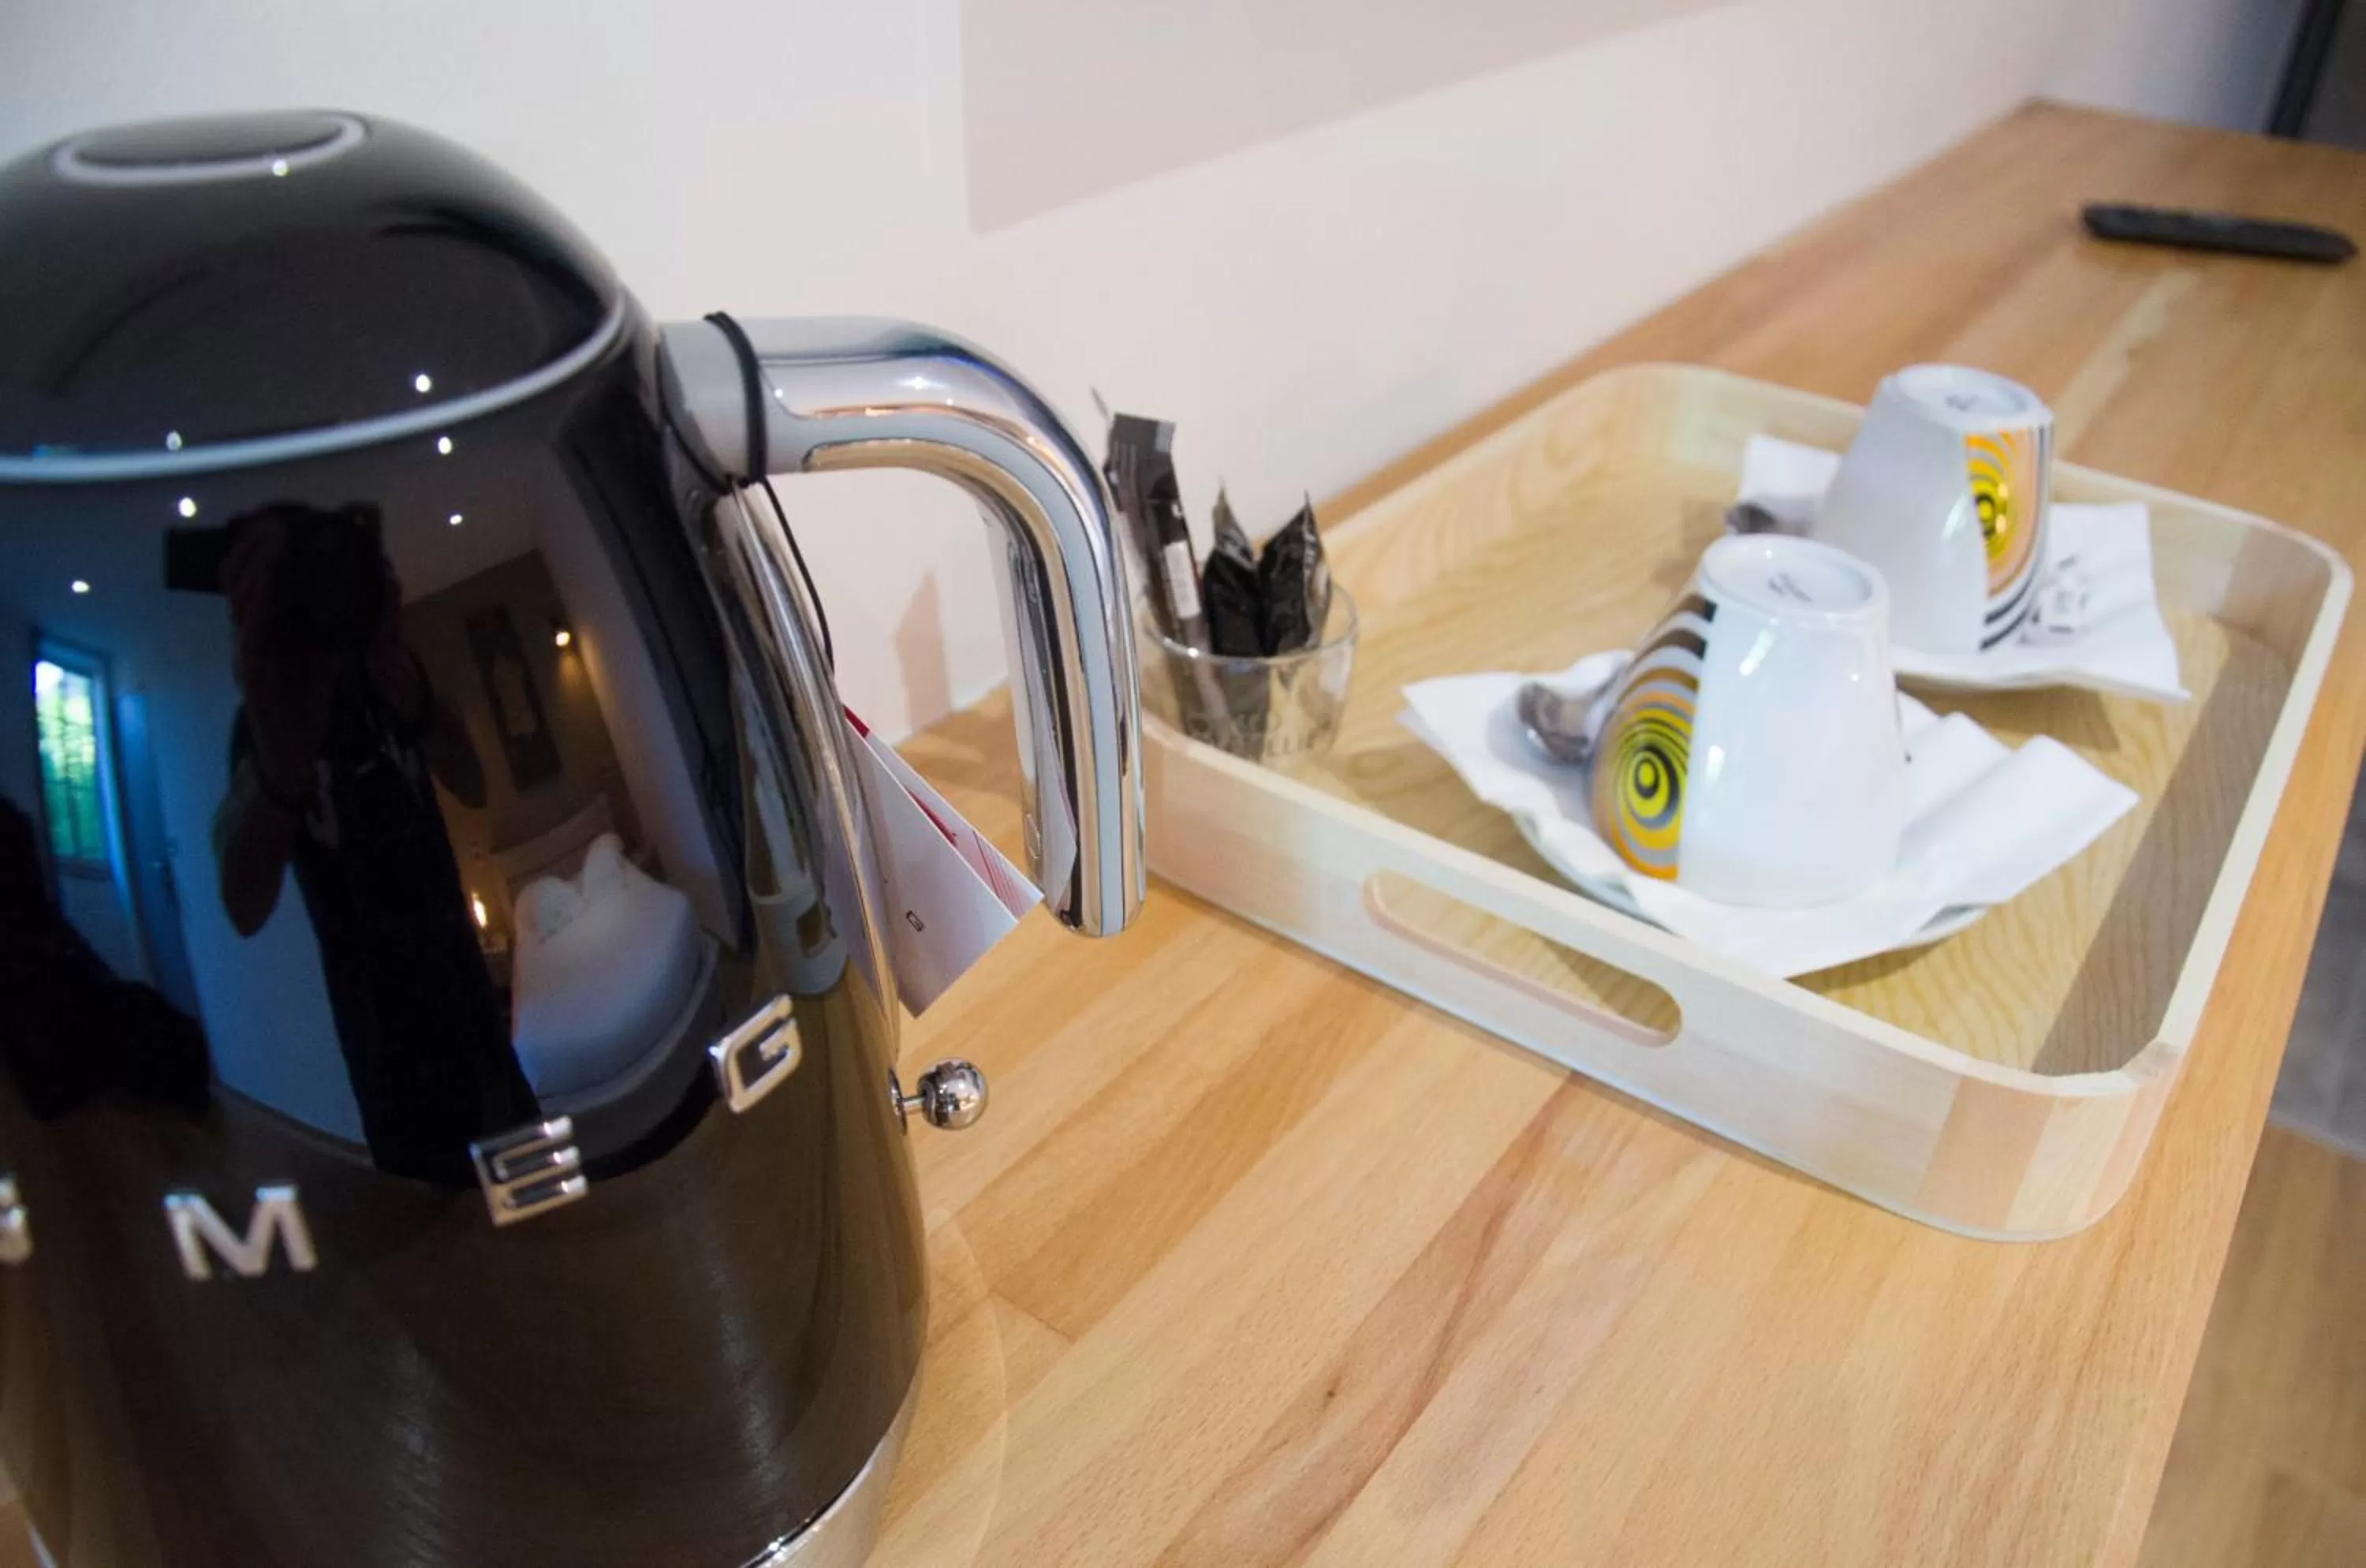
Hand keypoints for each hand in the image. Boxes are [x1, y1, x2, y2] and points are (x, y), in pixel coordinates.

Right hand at [224, 517, 334, 798]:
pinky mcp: (252, 682)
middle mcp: (249, 637)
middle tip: (272, 522)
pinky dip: (256, 617)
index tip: (277, 517)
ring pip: (240, 608)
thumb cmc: (306, 700)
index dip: (260, 547)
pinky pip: (249, 643)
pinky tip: (267, 595)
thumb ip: (330, 619)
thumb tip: (352, 582)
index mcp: (264, 627)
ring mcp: (247, 658)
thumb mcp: (323, 650)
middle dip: (254, 550)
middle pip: (239, 584)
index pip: (252, 577)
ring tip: (269, 545)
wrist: (294, 752)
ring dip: (254, 574)